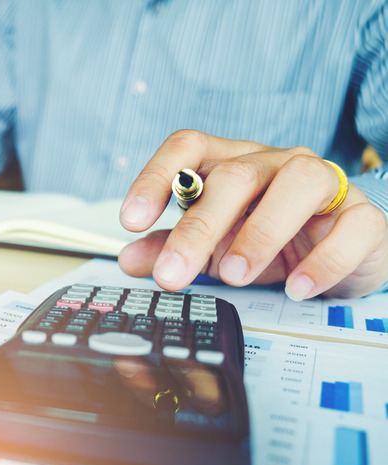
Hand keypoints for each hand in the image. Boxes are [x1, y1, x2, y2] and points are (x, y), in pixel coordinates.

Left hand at [118, 130, 387, 298]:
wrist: (343, 252)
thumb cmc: (271, 241)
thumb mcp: (213, 246)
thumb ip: (171, 246)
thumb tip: (130, 258)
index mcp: (232, 163)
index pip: (188, 147)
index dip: (156, 177)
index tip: (131, 219)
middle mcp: (276, 164)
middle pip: (235, 175)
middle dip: (199, 228)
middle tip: (172, 274)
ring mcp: (324, 184)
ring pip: (297, 184)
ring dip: (260, 233)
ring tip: (233, 276)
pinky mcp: (363, 217)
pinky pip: (351, 227)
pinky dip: (323, 260)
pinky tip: (298, 288)